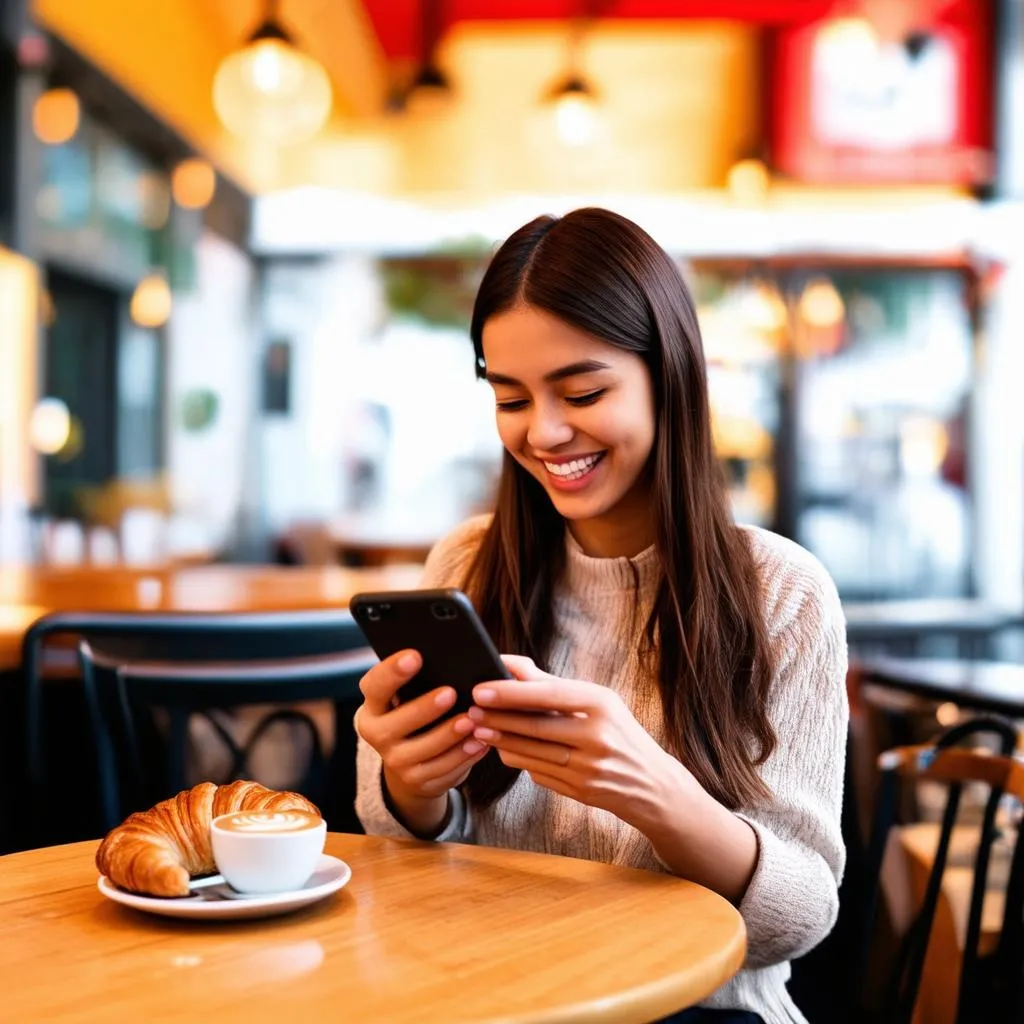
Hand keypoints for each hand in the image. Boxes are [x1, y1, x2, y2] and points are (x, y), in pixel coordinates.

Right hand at [355, 650, 487, 833]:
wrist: (410, 763)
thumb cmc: (415, 714)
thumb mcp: (408, 697)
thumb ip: (420, 680)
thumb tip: (450, 655)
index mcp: (373, 707)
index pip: (374, 686)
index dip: (392, 671)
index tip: (415, 656)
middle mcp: (377, 735)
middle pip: (397, 723)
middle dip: (424, 708)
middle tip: (450, 693)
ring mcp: (396, 762)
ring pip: (423, 750)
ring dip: (449, 735)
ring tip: (472, 720)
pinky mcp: (417, 781)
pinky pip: (443, 769)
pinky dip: (463, 755)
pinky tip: (480, 742)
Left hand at [468, 656, 682, 830]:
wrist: (652, 784)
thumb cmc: (618, 731)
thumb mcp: (596, 701)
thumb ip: (551, 684)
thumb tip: (509, 664)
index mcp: (603, 704)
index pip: (548, 695)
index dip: (511, 692)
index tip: (480, 687)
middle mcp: (598, 736)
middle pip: (536, 726)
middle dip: (498, 717)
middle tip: (471, 708)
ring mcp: (590, 768)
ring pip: (532, 753)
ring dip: (501, 740)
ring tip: (479, 727)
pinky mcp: (581, 792)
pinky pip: (539, 773)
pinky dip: (518, 760)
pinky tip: (504, 748)